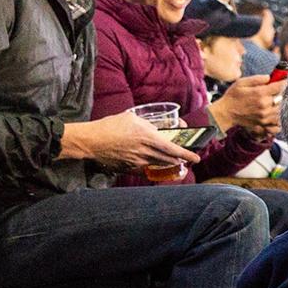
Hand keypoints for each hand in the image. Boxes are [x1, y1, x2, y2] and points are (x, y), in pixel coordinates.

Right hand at [60, 111, 199, 167]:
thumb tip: (160, 129)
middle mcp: (145, 152)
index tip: (196, 158)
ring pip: (159, 165)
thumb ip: (149, 124)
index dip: (187, 155)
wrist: (90, 141)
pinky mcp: (130, 168)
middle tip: (185, 158)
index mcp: (148, 137)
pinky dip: (152, 166)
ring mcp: (138, 162)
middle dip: (180, 160)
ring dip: (167, 163)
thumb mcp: (132, 118)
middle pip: (169, 160)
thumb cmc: (109, 126)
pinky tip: (150, 161)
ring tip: (171, 159)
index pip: (173, 149)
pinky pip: (146, 169)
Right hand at [211, 74, 282, 131]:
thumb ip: (256, 79)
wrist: (226, 113)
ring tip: (276, 99)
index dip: (284, 82)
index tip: (286, 80)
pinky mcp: (264, 122)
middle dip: (283, 93)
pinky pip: (278, 119)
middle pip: (283, 97)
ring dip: (281, 103)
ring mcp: (265, 115)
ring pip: (282, 109)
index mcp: (259, 93)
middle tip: (279, 90)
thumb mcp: (241, 82)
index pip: (279, 86)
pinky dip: (279, 114)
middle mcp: (264, 105)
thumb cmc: (233, 96)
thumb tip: (269, 77)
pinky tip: (274, 110)